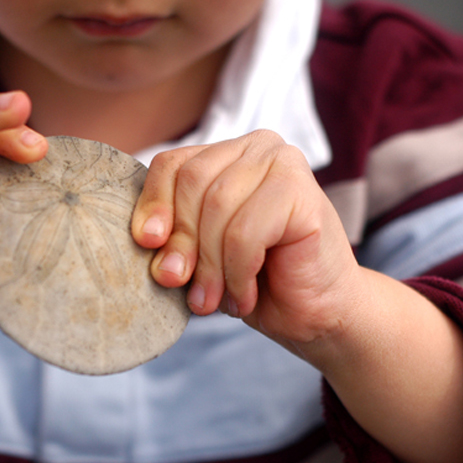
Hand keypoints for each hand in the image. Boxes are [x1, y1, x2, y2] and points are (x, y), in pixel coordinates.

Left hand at [132, 130, 462, 462]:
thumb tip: (144, 239)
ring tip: (211, 301)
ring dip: (208, 265)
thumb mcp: (201, 255)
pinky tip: (244, 296)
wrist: (318, 315)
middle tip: (177, 285)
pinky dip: (237, 273)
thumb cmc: (256, 282)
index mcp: (227, 154)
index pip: (172, 164)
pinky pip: (245, 232)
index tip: (146, 244)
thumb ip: (174, 237)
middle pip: (191, 182)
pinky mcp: (305, 192)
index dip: (152, 205)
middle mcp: (257, 147)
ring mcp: (284, 163)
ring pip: (217, 207)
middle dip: (181, 241)